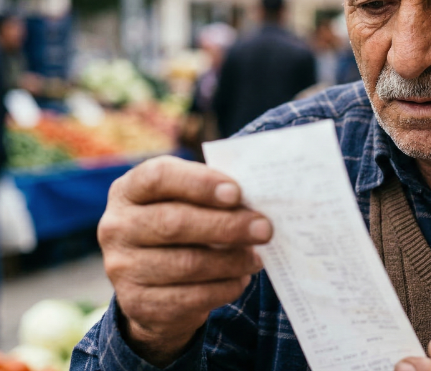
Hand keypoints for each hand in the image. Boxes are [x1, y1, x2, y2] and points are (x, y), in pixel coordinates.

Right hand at [98, 156, 272, 366]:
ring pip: (187, 264)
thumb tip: (256, 202)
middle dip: (227, 225)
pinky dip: (224, 288)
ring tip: (256, 258)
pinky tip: (241, 279)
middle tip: (265, 229)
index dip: (200, 182)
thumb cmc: (181, 228)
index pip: (158, 176)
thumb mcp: (187, 204)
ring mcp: (121, 267)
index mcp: (129, 190)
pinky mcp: (136, 303)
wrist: (152, 286)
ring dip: (231, 260)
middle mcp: (116, 226)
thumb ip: (212, 196)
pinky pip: (189, 297)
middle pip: (175, 223)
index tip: (237, 193)